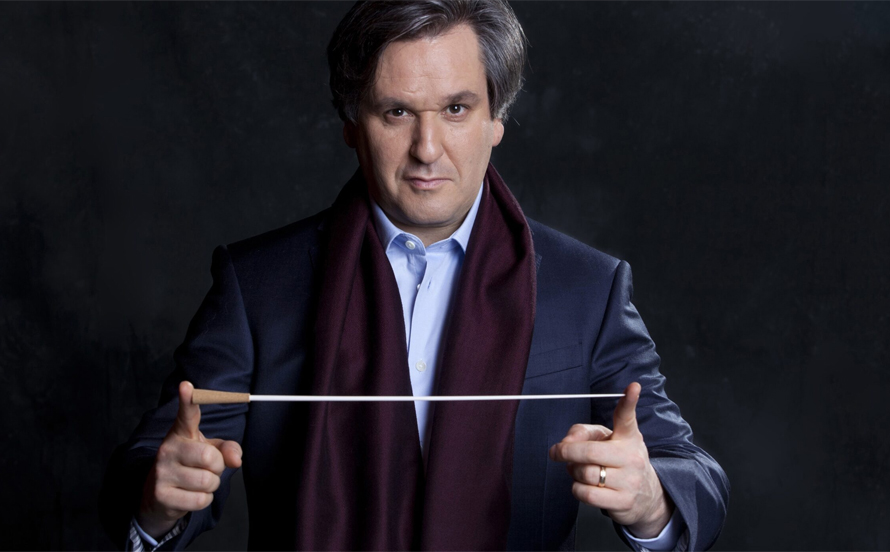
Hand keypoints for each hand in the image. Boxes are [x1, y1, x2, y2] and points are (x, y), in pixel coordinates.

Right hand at [136, 381, 242, 539]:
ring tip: (198, 483)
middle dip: (217, 467)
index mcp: (182, 433)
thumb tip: (236, 459)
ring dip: (211, 486)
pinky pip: (200, 500)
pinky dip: (203, 500)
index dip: (188, 400)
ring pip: (207, 481)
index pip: (187, 414)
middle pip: (209, 457)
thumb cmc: (189, 467)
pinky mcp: (162, 494)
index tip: (187, 385)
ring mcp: (162, 471)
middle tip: (207, 469)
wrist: (160, 497)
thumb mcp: (210, 452)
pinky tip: (190, 495)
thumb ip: (228, 449)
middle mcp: (168, 448)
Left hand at [549, 382, 673, 538]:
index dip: (629, 401)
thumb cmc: (618, 461)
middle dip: (566, 452)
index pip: (627, 417)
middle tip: (556, 452)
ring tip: (579, 470)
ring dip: (573, 471)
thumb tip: (566, 441)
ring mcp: (629, 481)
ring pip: (585, 473)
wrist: (645, 495)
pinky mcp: (623, 502)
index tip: (633, 388)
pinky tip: (584, 485)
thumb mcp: (605, 440)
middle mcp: (631, 457)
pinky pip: (586, 494)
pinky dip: (577, 489)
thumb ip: (582, 433)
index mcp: (628, 436)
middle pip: (590, 452)